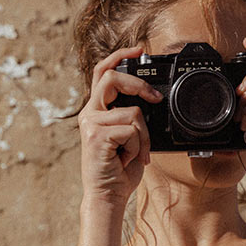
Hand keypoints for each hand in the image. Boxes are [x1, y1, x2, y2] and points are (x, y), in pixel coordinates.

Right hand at [78, 45, 162, 205]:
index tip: (139, 50)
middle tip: (155, 98)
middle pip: (112, 78)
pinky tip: (127, 159)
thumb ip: (132, 118)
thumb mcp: (129, 137)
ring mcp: (91, 124)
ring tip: (134, 153)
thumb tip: (151, 102)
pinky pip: (132, 131)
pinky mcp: (97, 136)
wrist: (108, 195)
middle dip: (138, 85)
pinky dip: (138, 147)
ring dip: (143, 137)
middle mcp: (90, 113)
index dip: (119, 56)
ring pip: (133, 113)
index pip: (102, 72)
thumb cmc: (119, 169)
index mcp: (97, 110)